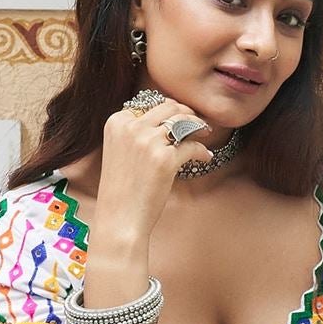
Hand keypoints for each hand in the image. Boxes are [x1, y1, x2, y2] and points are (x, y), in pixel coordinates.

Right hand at [92, 92, 203, 249]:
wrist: (119, 218)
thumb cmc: (121, 189)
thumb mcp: (119, 151)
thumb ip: (135, 132)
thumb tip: (167, 118)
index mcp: (116, 122)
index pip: (149, 104)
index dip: (168, 111)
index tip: (179, 118)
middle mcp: (131, 127)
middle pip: (168, 108)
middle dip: (186, 114)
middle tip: (197, 123)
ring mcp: (148, 142)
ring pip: (183, 122)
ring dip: (198, 126)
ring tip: (205, 134)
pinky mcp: (165, 159)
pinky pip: (192, 146)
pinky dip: (202, 151)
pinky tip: (205, 157)